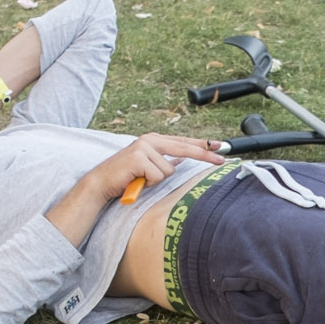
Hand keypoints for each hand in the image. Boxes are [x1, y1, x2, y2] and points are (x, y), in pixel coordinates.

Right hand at [43, 133, 225, 244]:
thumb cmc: (125, 177)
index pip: (182, 141)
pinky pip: (157, 176)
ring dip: (157, 180)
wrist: (102, 183)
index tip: (219, 147)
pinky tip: (137, 181)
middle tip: (222, 160)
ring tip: (142, 180)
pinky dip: (149, 183)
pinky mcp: (138, 157)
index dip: (202, 145)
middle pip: (184, 148)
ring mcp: (144, 147)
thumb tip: (182, 160)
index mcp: (153, 140)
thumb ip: (164, 160)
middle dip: (204, 155)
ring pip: (169, 170)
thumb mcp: (148, 166)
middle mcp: (149, 140)